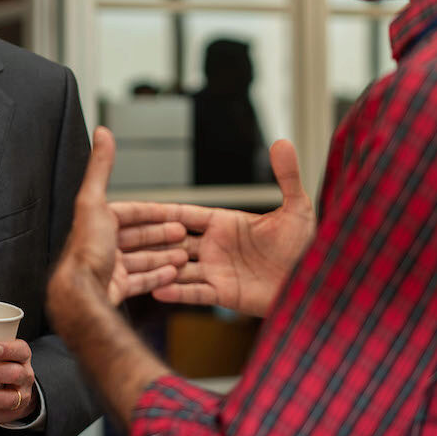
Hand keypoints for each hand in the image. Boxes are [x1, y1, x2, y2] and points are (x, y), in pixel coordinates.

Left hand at [49, 128, 183, 311]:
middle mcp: (102, 245)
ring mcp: (109, 268)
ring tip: (184, 254)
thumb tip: (102, 133)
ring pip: (142, 259)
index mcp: (97, 222)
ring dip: (164, 255)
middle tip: (183, 233)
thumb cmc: (86, 250)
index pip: (131, 213)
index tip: (174, 213)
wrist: (82, 293)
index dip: (153, 212)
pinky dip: (157, 277)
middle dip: (162, 234)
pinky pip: (140, 281)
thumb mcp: (94, 200)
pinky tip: (172, 273)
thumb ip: (101, 167)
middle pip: (138, 236)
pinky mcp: (116, 288)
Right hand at [112, 139, 315, 316]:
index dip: (162, 210)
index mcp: (225, 223)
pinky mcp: (224, 294)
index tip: (135, 206)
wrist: (316, 283)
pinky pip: (194, 292)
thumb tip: (282, 141)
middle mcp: (215, 246)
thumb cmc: (307, 246)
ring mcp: (217, 271)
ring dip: (158, 264)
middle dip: (150, 238)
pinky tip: (158, 290)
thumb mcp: (297, 209)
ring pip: (178, 266)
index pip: (186, 214)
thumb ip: (286, 176)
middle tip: (120, 236)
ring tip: (133, 264)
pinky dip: (177, 291)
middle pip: (174, 240)